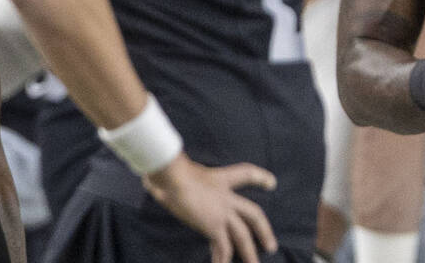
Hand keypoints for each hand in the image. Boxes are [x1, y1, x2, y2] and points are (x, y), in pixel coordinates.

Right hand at [142, 152, 278, 262]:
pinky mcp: (214, 226)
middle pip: (254, 214)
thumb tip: (152, 179)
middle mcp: (226, 196)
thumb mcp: (178, 170)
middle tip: (271, 246)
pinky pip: (223, 248)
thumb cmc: (171, 169)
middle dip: (264, 231)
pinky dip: (221, 259)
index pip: (246, 173)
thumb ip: (175, 176)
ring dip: (249, 254)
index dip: (260, 178)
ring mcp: (223, 212)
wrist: (175, 177)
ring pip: (243, 237)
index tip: (272, 183)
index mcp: (221, 178)